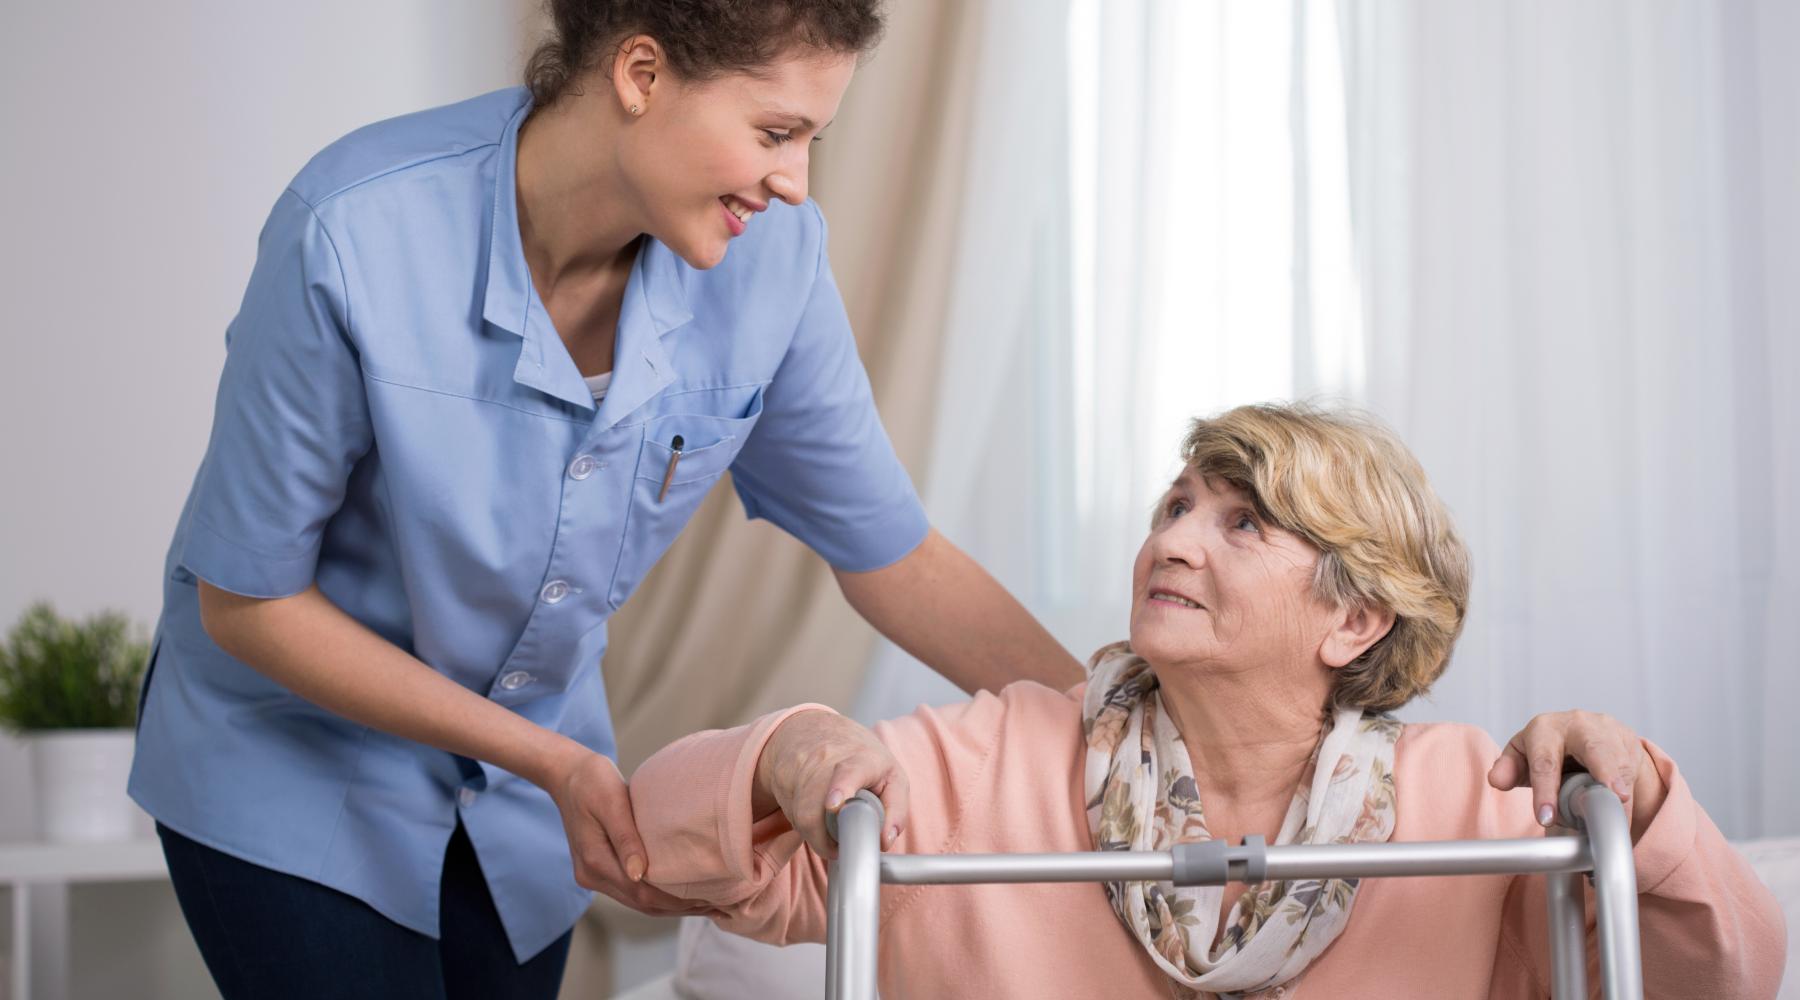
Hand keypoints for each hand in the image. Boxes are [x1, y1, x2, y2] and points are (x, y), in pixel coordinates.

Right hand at [548, 749, 716, 916]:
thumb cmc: (592, 781)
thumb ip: (625, 838)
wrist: (567, 774)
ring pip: (636, 901)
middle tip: (716, 905)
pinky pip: (631, 890)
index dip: (674, 900)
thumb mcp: (612, 802)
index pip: (641, 892)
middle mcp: (591, 875)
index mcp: (594, 860)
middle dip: (678, 908)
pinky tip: (679, 891)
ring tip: (705, 902)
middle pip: (640, 903)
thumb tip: (640, 874)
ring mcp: (593, 875)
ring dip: (669, 905)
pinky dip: (656, 895)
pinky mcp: (599, 869)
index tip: (706, 899)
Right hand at [754, 710, 909, 860]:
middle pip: (814, 808)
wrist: (817, 732)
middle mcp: (825, 761)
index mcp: (861, 759)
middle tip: (839, 848)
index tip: (833, 805)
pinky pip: (792, 817)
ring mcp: (799, 770)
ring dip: (817, 836)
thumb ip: (896, 810)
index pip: (849, 772)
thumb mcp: (892, 777)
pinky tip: (817, 816)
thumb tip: (884, 841)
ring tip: (832, 832)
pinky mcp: (781, 782)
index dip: (841, 789)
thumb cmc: (863, 761)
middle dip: (823, 836)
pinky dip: (806, 826)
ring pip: (801, 817)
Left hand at [1487, 710, 1668, 839]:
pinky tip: (1624, 814)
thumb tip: (1497, 779)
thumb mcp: (1523, 757)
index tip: (1546, 817)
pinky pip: (1632, 771)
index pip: (1545, 761)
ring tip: (1620, 813)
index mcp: (1545, 728)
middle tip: (1611, 800)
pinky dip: (1629, 796)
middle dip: (1603, 775)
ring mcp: (1607, 731)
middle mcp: (1579, 724)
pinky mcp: (1629, 742)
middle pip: (1594, 749)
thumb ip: (1508, 769)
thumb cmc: (1547, 749)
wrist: (1582, 735)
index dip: (1545, 790)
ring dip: (1620, 788)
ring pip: (1619, 760)